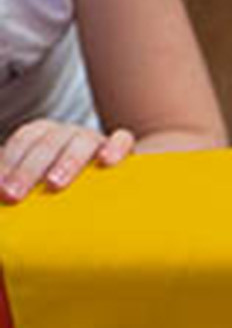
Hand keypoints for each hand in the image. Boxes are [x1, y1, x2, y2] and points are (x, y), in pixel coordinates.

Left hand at [0, 119, 134, 201]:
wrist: (115, 179)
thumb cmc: (71, 185)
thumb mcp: (43, 181)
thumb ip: (23, 183)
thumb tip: (2, 194)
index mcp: (45, 134)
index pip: (23, 141)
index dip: (9, 162)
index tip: (1, 189)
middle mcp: (68, 133)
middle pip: (46, 144)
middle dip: (27, 170)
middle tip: (13, 195)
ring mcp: (95, 139)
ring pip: (81, 141)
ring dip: (65, 162)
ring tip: (53, 185)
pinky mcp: (124, 147)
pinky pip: (122, 139)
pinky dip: (114, 147)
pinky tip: (106, 161)